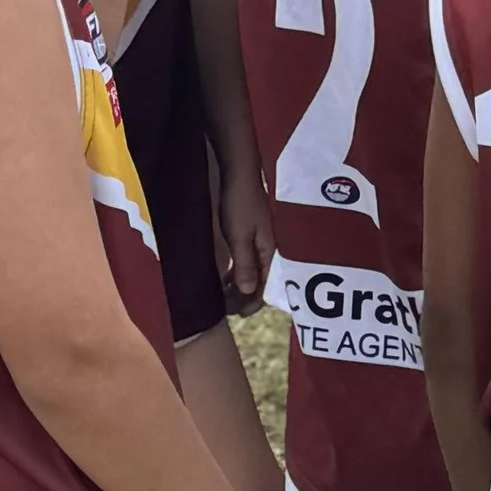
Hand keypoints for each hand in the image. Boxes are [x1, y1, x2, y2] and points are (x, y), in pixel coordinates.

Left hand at [217, 149, 272, 312]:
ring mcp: (259, 242)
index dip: (252, 303)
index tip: (236, 315)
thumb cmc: (239, 205)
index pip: (265, 286)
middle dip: (243, 298)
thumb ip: (245, 264)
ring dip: (238, 287)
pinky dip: (235, 273)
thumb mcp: (240, 237)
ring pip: (252, 272)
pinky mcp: (250, 235)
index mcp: (269, 252)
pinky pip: (245, 261)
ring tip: (221, 297)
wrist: (239, 175)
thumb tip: (250, 292)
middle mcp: (268, 250)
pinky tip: (223, 278)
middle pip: (259, 282)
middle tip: (223, 310)